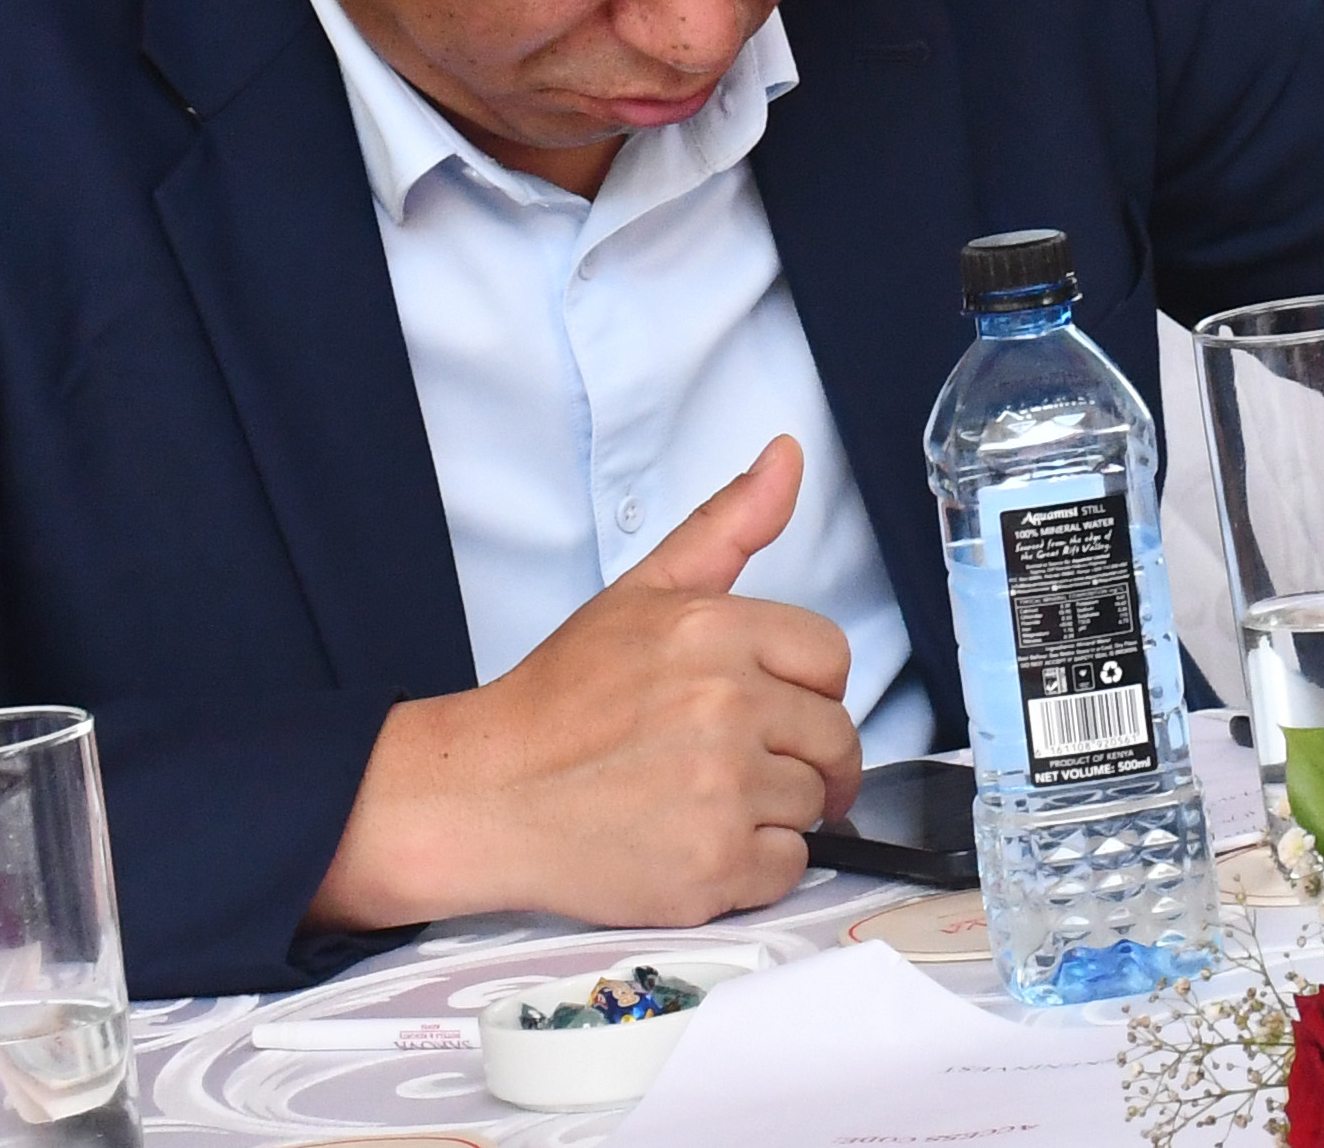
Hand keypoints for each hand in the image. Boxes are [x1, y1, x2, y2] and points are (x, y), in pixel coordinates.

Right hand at [312, 437, 865, 934]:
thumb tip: (787, 455)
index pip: (831, 659)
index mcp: (715, 630)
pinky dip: (753, 867)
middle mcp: (727, 706)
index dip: (804, 688)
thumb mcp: (641, 592)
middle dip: (798, 755)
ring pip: (813, 806)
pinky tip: (695, 841)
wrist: (489, 794)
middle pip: (834, 738)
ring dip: (769, 811)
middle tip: (737, 763)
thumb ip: (727, 525)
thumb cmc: (560, 700)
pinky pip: (788, 868)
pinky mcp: (715, 867)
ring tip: (698, 799)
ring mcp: (723, 790)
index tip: (768, 706)